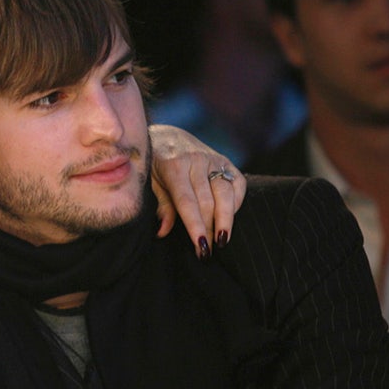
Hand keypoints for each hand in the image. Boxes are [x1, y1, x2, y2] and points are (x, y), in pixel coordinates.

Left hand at [147, 124, 245, 257]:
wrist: (167, 136)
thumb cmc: (154, 165)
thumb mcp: (150, 183)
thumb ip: (161, 205)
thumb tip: (163, 232)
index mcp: (174, 166)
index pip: (188, 202)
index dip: (196, 226)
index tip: (201, 247)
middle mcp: (196, 161)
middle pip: (208, 202)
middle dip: (210, 229)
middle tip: (207, 252)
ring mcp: (213, 160)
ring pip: (225, 194)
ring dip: (226, 220)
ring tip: (223, 241)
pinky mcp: (226, 161)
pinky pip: (237, 184)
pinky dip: (236, 203)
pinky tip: (229, 218)